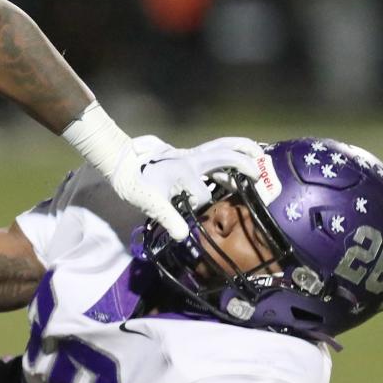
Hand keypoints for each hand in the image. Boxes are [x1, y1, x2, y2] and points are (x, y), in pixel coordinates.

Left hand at [132, 135, 263, 209]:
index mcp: (183, 170)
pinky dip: (231, 154)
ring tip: (260, 158)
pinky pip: (216, 150)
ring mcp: (191, 155)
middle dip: (244, 163)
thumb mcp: (148, 202)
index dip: (197, 205)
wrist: (121, 162)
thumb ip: (167, 218)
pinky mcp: (190, 155)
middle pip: (225, 155)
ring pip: (223, 146)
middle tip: (260, 175)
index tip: (186, 210)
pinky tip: (238, 165)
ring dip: (242, 150)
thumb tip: (184, 236)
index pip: (203, 194)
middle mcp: (191, 159)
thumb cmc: (134, 182)